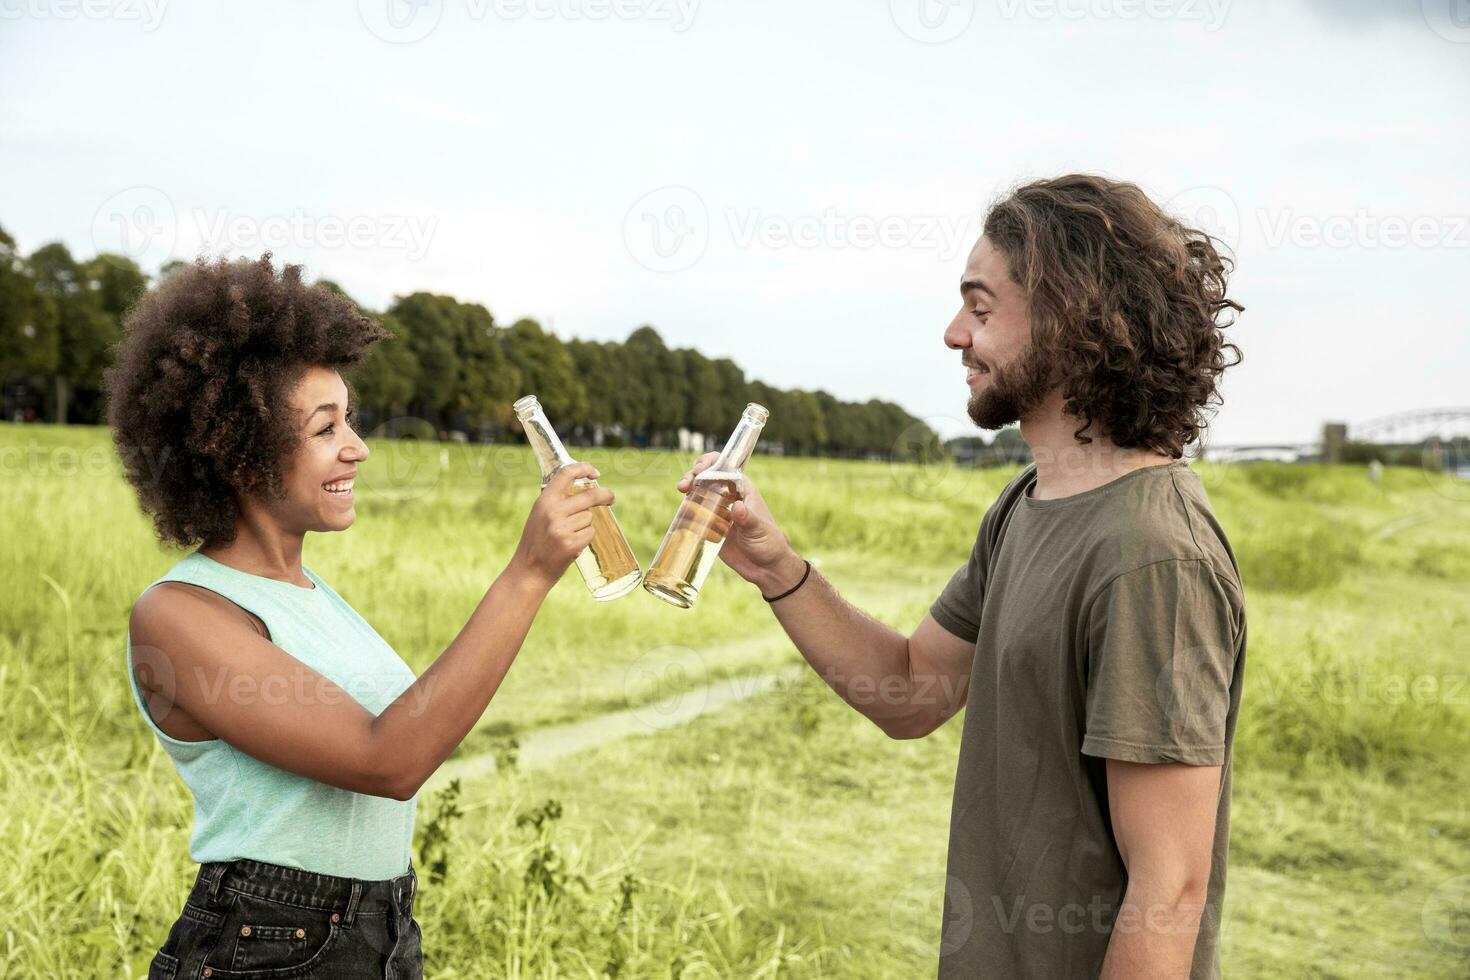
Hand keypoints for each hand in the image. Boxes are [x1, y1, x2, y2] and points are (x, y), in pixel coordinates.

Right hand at [509, 462, 613, 591]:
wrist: (529, 571)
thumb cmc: (536, 542)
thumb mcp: (539, 515)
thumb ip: (557, 502)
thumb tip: (585, 490)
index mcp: (544, 500)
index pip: (566, 474)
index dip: (584, 468)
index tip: (595, 472)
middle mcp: (553, 511)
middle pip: (590, 496)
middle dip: (605, 495)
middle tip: (612, 498)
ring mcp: (562, 528)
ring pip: (589, 517)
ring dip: (585, 525)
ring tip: (568, 536)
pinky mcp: (571, 544)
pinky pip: (590, 533)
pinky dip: (585, 538)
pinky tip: (571, 545)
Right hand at [676, 453, 804, 595]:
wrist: (766, 568)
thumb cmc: (770, 543)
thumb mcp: (759, 530)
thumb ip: (748, 519)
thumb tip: (737, 507)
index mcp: (743, 490)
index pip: (725, 468)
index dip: (711, 463)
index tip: (701, 469)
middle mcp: (729, 497)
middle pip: (708, 478)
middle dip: (694, 475)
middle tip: (685, 484)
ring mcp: (719, 512)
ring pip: (699, 494)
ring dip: (688, 491)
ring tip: (682, 492)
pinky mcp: (711, 528)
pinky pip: (696, 516)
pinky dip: (687, 512)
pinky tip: (682, 514)